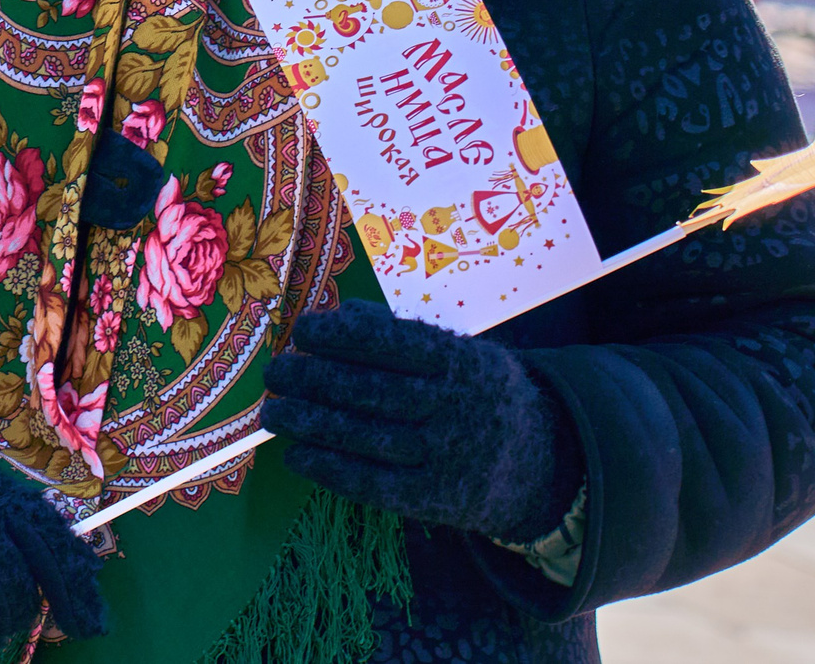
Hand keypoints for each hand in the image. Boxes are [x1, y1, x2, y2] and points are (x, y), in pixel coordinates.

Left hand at [263, 301, 580, 543]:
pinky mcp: (435, 499)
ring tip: (273, 414)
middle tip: (275, 374)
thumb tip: (340, 316)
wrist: (541, 464)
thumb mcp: (460, 353)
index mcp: (462, 362)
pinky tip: (297, 455)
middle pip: (369, 391)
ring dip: (309, 424)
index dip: (339, 337)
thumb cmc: (479, 394)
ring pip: (363, 437)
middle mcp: (456, 408)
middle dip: (311, 380)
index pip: (390, 343)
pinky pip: (372, 483)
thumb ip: (401, 333)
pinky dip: (328, 469)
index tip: (302, 332)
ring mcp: (447, 457)